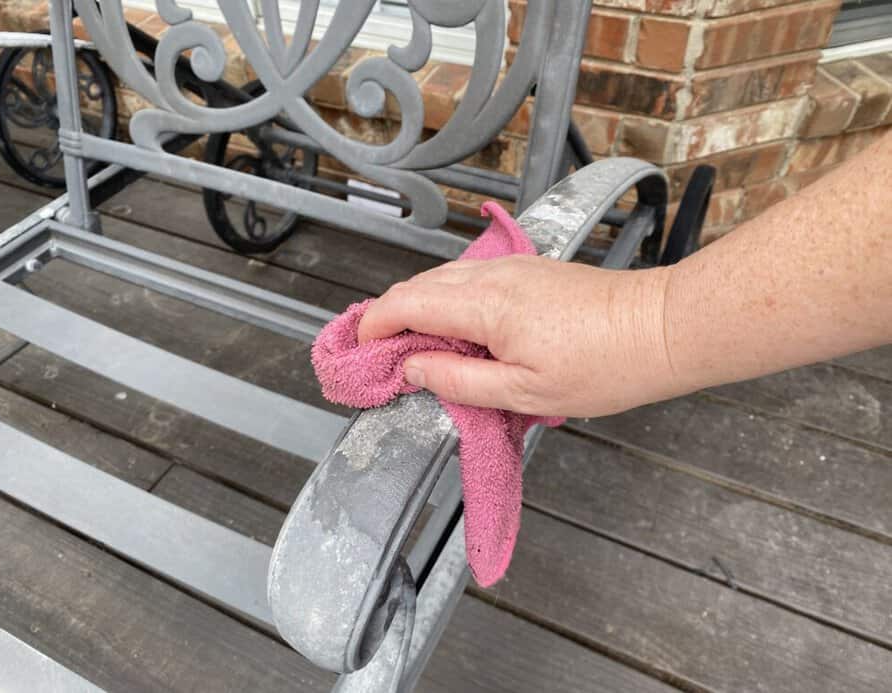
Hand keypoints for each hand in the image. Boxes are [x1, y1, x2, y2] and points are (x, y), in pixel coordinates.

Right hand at [357, 255, 677, 417]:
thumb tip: (412, 371)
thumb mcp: (524, 393)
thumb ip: (459, 381)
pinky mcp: (529, 270)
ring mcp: (512, 268)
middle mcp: (493, 276)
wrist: (659, 329)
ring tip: (410, 346)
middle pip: (418, 286)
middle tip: (376, 352)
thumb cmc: (605, 365)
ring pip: (443, 279)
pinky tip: (454, 330)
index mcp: (486, 306)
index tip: (358, 349)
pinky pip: (470, 280)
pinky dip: (446, 301)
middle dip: (388, 315)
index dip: (373, 325)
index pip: (406, 305)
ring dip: (416, 307)